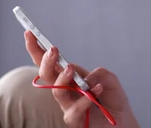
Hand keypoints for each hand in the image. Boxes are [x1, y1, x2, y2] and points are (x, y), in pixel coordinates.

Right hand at [24, 30, 139, 127]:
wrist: (122, 123)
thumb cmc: (112, 99)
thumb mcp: (109, 78)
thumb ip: (98, 72)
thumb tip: (85, 78)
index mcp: (69, 76)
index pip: (49, 62)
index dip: (37, 49)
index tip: (29, 32)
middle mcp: (65, 90)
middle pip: (47, 75)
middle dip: (46, 61)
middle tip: (53, 51)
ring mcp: (67, 105)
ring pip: (57, 91)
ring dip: (62, 77)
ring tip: (71, 68)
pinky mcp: (75, 120)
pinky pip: (74, 109)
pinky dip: (86, 98)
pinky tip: (97, 89)